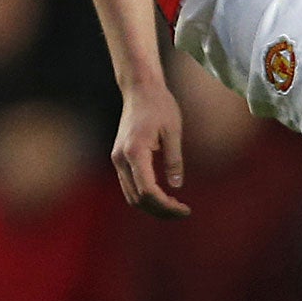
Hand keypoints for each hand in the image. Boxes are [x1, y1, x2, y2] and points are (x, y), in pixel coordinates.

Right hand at [112, 84, 189, 217]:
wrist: (140, 89)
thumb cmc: (159, 105)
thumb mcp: (173, 131)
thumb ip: (174, 160)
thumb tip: (176, 186)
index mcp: (135, 152)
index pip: (148, 191)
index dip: (166, 206)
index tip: (185, 209)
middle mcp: (121, 158)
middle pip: (137, 198)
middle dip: (160, 210)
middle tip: (182, 211)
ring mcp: (117, 158)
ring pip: (131, 195)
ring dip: (151, 206)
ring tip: (174, 206)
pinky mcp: (119, 157)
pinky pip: (129, 185)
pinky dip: (144, 196)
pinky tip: (162, 195)